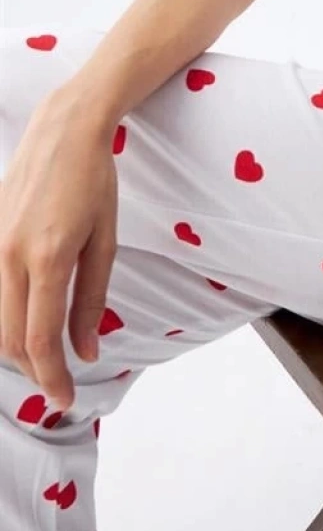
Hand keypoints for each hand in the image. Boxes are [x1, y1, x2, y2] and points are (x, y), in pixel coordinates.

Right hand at [0, 94, 118, 409]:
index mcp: (48, 257)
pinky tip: (29, 320)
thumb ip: (92, 299)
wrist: (63, 132)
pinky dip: (9, 316)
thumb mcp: (104, 241)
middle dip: (35, 369)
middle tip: (61, 383)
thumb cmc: (94, 182)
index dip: (52, 376)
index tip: (67, 398)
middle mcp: (10, 255)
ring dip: (19, 347)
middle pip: (10, 339)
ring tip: (48, 356)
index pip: (40, 339)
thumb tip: (86, 351)